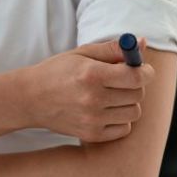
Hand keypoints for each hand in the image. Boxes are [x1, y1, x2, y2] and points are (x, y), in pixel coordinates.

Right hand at [23, 36, 152, 142]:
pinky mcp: (91, 135)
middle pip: (137, 94)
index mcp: (92, 74)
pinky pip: (124, 128)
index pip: (136, 76)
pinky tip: (106, 110)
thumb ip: (113, 49)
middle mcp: (93, 99)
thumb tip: (142, 42)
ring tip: (112, 95)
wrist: (30, 99)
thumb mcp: (82, 53)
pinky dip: (120, 119)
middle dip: (135, 85)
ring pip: (134, 112)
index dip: (146, 71)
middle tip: (122, 80)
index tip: (144, 69)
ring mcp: (92, 120)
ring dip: (128, 103)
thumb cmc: (58, 71)